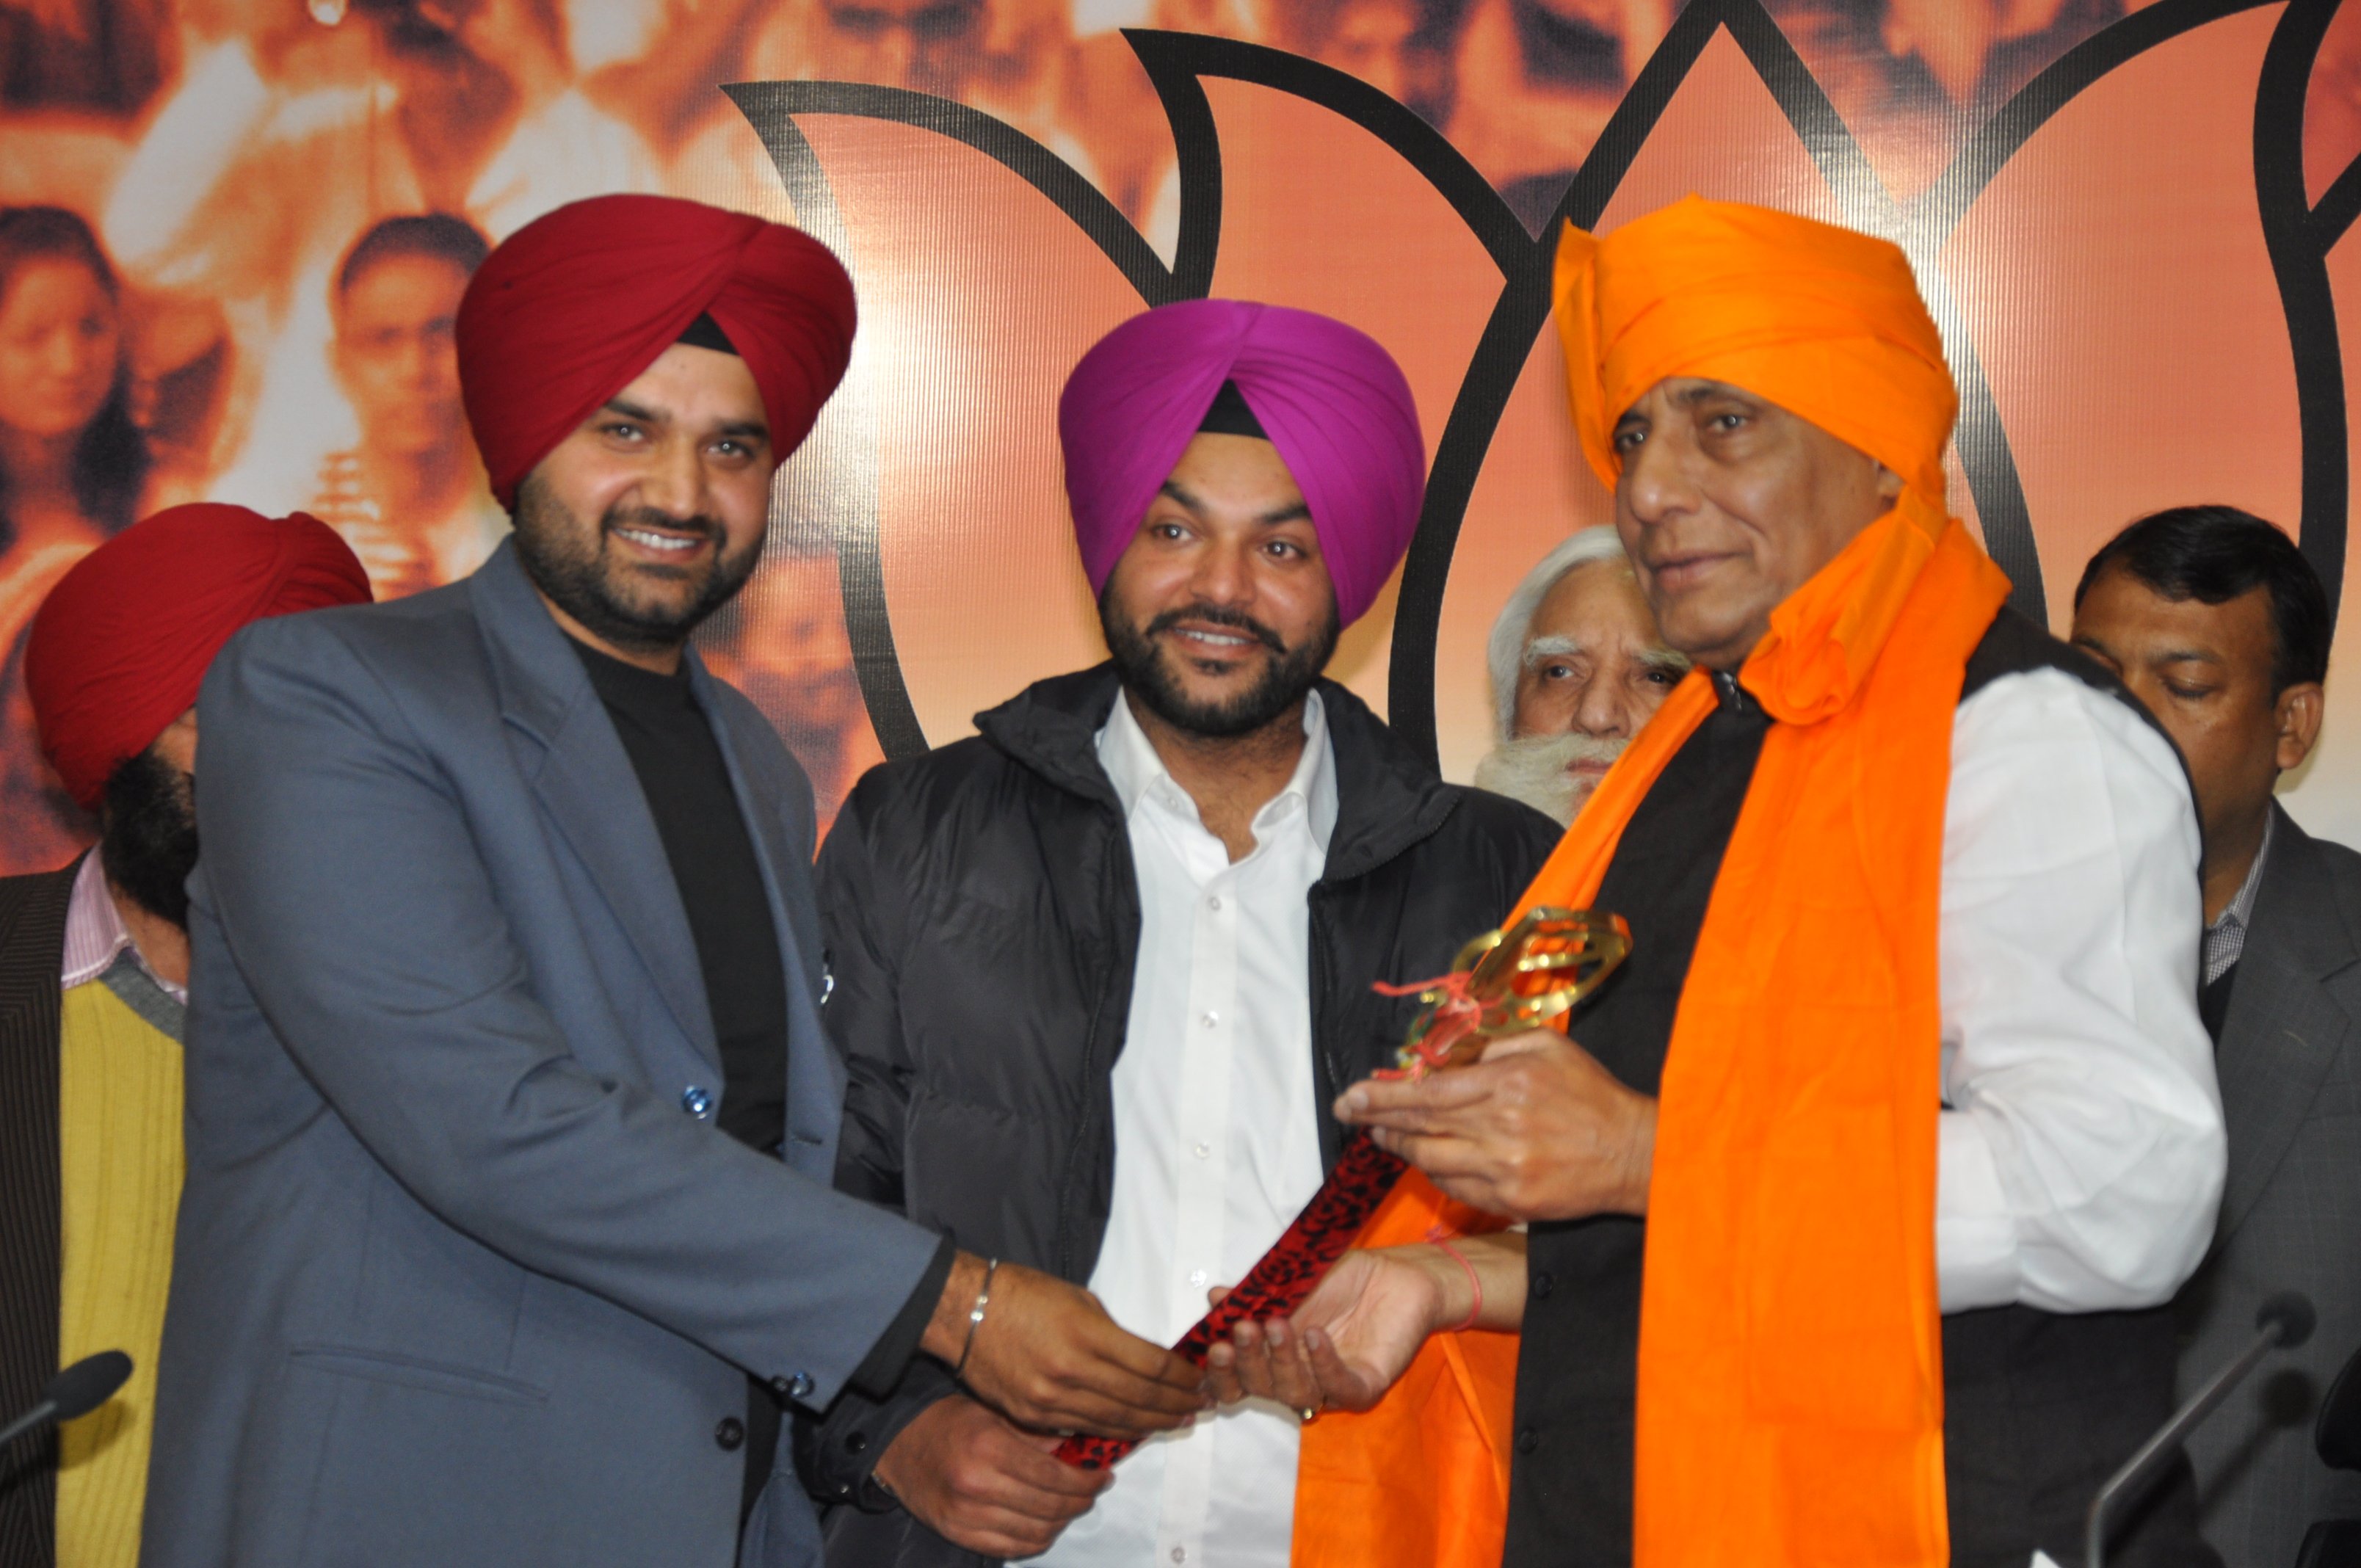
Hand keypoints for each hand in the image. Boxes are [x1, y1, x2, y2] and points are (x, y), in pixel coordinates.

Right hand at [872, 1395, 1109, 1558]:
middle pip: (1050, 1507)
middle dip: (1081, 1500)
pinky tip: (1045, 1523)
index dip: (1086, 1480)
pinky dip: (1037, 1539)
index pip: (1055, 1476)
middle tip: (1092, 1489)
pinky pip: (1012, 1548)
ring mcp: (967, 1516)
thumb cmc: (947, 1420)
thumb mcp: (994, 1412)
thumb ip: (1036, 1434)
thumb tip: (1079, 1450)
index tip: (1103, 1475)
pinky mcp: (959, 1534)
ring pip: (1037, 1533)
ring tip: (1071, 1505)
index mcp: (989, 1448)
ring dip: (1062, 1521)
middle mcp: (978, 1486)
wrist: (897, 1443)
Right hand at [924, 1255, 1204, 1438]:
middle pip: (1139, 1399)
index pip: (1151, 1366)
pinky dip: (1112, 1430)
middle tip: (1201, 1406)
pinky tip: (1133, 1429)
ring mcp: (1050, 1399)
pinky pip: (1082, 1428)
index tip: (1200, 1379)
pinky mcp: (1032, 1416)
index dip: (1182, 1377)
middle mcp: (1071, 1372)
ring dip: (1150, 1424)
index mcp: (1086, 1334)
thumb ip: (1112, 1335)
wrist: (964, 1310)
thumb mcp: (1079, 1299)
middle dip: (1175, 1405)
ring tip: (1176, 1422)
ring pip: (1114, 1421)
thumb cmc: (1024, 1294)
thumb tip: (1144, 1361)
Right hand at [1203, 1249, 1446, 1413]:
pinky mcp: (1366, 1386)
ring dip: (1281, 1361)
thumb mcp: (1291, 1282)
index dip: (1222, 1371)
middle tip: (1243, 1329)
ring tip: (1277, 1324)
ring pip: (1296, 1394)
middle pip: (1262, 1389)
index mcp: (1274, 1357)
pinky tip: (1315, 1336)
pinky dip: (1323, 1364)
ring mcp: (1331, 1386)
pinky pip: (1339, 1387)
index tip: (1213, 1345)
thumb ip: (1256, 1295)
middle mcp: (1299, 1377)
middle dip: (1248, 1361)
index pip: (1239, 1380)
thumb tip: (1215, 1296)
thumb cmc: (1342, 1279)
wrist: (1396, 1274)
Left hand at [1334, 1030, 1655, 1220]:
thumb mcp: (1547, 1046)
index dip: (1384, 1093)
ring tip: (1382, 1134)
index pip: (1427, 1090)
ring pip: (1431, 1159)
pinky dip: (1434, 1172)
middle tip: (1349, 1112)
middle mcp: (1499, 1127)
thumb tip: (1445, 1056)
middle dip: (1378, 1118)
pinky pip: (1455, 1187)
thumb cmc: (1590, 1093)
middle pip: (1421, 1124)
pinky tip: (1426, 1158)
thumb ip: (1494, 1047)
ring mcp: (1503, 1169)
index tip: (1354, 1094)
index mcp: (1505, 1083)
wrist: (1633, 1152)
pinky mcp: (1511, 1200)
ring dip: (1400, 1146)